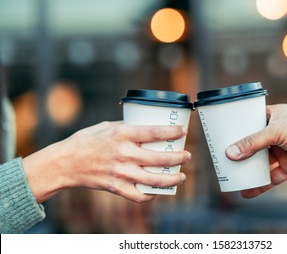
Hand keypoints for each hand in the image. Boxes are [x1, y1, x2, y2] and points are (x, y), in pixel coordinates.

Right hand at [23, 122, 190, 202]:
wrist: (65, 163)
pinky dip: (150, 195)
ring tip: (181, 176)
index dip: (173, 133)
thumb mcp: (107, 126)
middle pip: (160, 158)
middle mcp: (124, 153)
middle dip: (178, 158)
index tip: (184, 132)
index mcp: (122, 134)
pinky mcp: (115, 187)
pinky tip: (158, 191)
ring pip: (153, 179)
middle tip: (187, 156)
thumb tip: (147, 126)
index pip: (155, 132)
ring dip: (172, 179)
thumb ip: (127, 127)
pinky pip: (138, 195)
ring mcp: (120, 172)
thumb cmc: (86, 141)